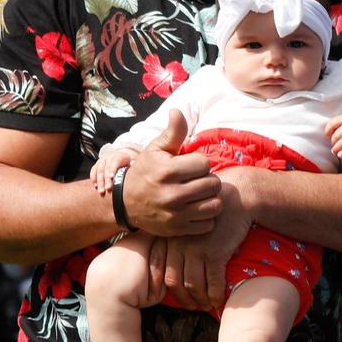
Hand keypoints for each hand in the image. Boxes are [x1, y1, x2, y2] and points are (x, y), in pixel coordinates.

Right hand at [91, 145, 136, 192]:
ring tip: (101, 191)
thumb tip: (133, 164)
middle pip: (105, 169)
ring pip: (98, 172)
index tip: (111, 178)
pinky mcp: (95, 165)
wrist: (116, 156)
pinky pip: (93, 172)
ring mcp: (100, 161)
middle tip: (107, 189)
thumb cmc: (125, 162)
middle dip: (105, 180)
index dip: (112, 170)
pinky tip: (96, 187)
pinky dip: (94, 179)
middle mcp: (107, 158)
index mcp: (116, 157)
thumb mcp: (129, 162)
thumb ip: (131, 164)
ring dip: (99, 182)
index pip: (113, 164)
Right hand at [127, 115, 218, 233]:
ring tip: (199, 195)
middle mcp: (171, 194)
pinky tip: (195, 209)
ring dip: (210, 199)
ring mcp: (175, 215)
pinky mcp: (178, 230)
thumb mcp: (155, 150)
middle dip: (207, 180)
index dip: (200, 164)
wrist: (125, 203)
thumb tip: (177, 111)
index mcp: (167, 171)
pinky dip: (206, 217)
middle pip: (213, 184)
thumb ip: (172, 133)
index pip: (205, 164)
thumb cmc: (145, 172)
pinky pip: (209, 223)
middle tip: (196, 181)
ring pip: (215, 205)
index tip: (190, 167)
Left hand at [154, 186, 250, 308]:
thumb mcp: (190, 225)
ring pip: (193, 285)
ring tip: (206, 306)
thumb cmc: (215, 214)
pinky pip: (213, 282)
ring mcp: (195, 250)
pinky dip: (215, 295)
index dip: (166, 287)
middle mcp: (178, 246)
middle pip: (174, 281)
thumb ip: (179, 242)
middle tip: (193, 307)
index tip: (177, 296)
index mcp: (170, 239)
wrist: (236, 201)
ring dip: (200, 300)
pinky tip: (219, 300)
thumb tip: (178, 267)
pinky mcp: (214, 253)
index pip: (161, 270)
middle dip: (183, 299)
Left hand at [327, 113, 341, 170]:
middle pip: (336, 135)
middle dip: (333, 141)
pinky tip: (340, 155)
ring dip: (336, 149)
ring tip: (334, 151)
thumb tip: (327, 134)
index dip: (327, 131)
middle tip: (334, 144)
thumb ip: (336, 123)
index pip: (332, 124)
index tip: (327, 135)